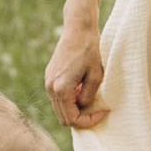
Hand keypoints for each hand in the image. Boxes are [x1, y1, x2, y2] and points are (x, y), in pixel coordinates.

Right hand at [45, 10, 107, 130]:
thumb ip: (88, 96)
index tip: (102, 112)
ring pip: (60, 108)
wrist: (78, 29)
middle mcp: (51, 87)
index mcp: (61, 89)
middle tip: (97, 110)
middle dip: (80, 118)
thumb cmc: (90, 50)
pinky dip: (69, 99)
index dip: (88, 121)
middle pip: (63, 117)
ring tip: (89, 97)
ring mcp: (48, 81)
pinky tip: (81, 88)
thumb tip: (84, 107)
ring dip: (74, 108)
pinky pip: (58, 97)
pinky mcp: (50, 76)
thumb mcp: (96, 75)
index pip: (72, 119)